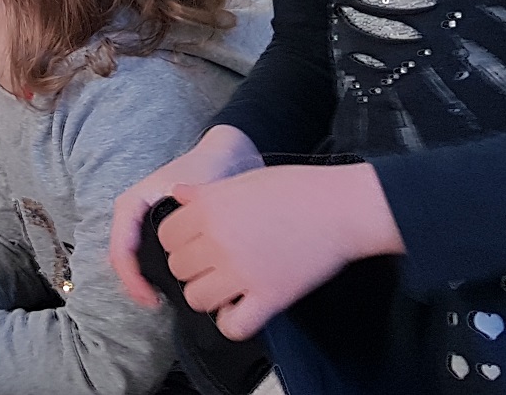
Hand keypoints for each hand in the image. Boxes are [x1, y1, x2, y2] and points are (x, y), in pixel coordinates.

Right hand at [110, 125, 263, 305]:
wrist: (226, 153)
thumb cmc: (209, 168)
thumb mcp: (197, 195)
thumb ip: (190, 222)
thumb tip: (183, 261)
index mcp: (132, 203)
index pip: (121, 250)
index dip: (133, 280)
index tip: (151, 298)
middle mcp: (132, 214)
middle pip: (123, 259)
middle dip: (137, 284)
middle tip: (158, 303)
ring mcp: (142, 222)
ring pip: (133, 261)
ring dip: (145, 282)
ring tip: (166, 299)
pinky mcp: (156, 229)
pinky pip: (146, 258)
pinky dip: (156, 275)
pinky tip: (177, 286)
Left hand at [159, 161, 403, 340]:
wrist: (341, 208)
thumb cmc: (296, 188)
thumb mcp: (243, 179)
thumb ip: (205, 192)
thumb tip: (178, 195)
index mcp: (210, 209)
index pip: (165, 236)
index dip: (178, 239)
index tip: (194, 240)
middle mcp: (219, 241)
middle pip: (178, 268)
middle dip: (191, 266)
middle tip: (213, 261)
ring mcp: (243, 272)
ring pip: (196, 298)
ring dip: (207, 293)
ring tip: (225, 283)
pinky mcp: (269, 297)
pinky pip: (233, 325)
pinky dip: (231, 321)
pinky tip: (240, 306)